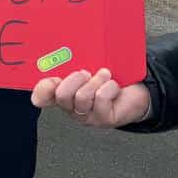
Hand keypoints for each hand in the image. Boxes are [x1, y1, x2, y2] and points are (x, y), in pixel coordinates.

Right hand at [30, 69, 150, 128]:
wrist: (135, 89)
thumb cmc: (109, 76)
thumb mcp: (89, 65)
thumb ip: (72, 62)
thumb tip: (60, 57)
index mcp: (62, 91)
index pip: (42, 94)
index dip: (42, 89)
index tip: (51, 79)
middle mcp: (71, 107)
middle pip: (61, 95)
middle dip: (75, 79)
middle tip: (86, 72)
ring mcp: (86, 116)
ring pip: (82, 97)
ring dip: (96, 81)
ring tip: (105, 75)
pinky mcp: (102, 120)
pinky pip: (101, 99)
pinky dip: (109, 87)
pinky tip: (114, 87)